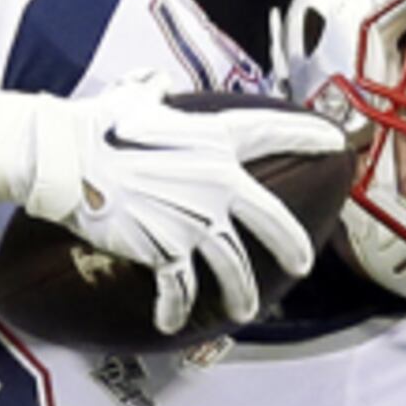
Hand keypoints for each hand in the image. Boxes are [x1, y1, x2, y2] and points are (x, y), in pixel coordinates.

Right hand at [19, 84, 345, 333]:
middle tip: (302, 263)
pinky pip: (179, 288)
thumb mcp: (133, 98)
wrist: (69, 160)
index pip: (272, 134)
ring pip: (234, 267)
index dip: (307, 136)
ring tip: (244, 309)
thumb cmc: (97, 126)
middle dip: (292, 245)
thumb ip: (153, 91)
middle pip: (272, 221)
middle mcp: (217, 182)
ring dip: (242, 294)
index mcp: (214, 140)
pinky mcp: (166, 250)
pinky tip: (173, 322)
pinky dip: (176, 309)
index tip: (336, 142)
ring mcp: (196, 220)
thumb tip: (155, 84)